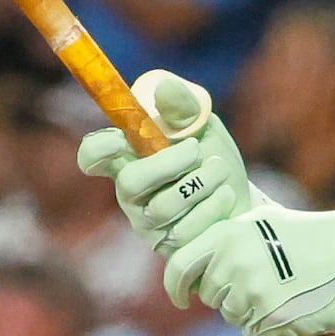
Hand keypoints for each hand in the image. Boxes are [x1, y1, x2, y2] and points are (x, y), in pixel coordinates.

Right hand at [81, 71, 256, 255]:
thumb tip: (163, 88)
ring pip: (163, 207)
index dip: (97, 149)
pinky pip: (186, 229)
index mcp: (128, 158)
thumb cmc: (212, 158)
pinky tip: (225, 195)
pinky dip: (213, 205)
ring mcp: (148, 223)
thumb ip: (183, 105)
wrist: (243, 200)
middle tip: (195, 149)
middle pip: (129, 183)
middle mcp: (130, 193)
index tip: (120, 139)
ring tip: (219, 170)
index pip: (92, 156)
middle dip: (167, 164)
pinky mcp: (170, 247)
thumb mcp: (202, 123)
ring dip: (200, 182)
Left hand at [167, 202, 334, 335]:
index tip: (181, 299)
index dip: (174, 287)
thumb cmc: (312, 238)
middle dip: (229, 296)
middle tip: (261, 285)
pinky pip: (254, 335)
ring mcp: (252, 292)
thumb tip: (195, 264)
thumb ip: (228, 239)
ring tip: (283, 293)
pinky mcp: (271, 318)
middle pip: (211, 297)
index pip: (179, 267)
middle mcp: (234, 262)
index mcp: (228, 235)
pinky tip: (291, 308)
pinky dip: (270, 329)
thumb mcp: (265, 222)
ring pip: (233, 317)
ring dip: (253, 313)